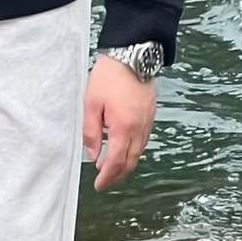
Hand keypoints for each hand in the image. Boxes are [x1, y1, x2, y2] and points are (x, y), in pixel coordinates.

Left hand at [82, 54, 155, 190]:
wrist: (132, 55)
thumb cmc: (109, 76)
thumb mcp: (91, 104)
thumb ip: (90, 132)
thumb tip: (91, 154)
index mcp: (123, 128)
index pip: (116, 162)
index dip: (107, 177)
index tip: (99, 185)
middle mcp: (139, 128)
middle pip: (130, 161)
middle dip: (117, 175)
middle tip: (105, 180)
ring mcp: (147, 122)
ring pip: (139, 152)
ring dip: (126, 163)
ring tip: (111, 166)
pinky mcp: (150, 114)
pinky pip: (144, 140)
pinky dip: (134, 150)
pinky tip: (124, 148)